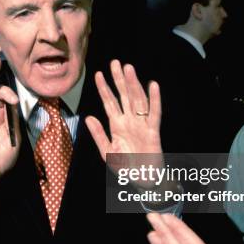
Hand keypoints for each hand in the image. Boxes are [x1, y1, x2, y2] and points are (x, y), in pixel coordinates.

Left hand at [86, 60, 163, 189]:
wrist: (141, 180)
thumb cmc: (125, 166)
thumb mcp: (107, 152)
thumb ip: (98, 135)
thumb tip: (89, 117)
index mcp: (116, 125)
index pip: (109, 102)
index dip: (104, 88)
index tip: (97, 74)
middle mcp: (129, 120)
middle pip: (124, 95)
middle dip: (119, 79)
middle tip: (115, 62)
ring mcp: (141, 124)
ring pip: (137, 99)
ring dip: (133, 84)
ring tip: (128, 68)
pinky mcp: (153, 131)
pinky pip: (154, 113)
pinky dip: (154, 99)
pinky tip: (152, 85)